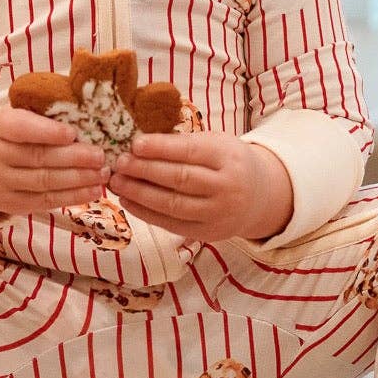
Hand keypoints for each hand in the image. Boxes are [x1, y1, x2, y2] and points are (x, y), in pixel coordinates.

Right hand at [0, 105, 106, 218]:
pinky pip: (45, 201)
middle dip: (73, 157)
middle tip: (100, 155)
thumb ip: (42, 113)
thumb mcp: (17, 115)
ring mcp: (1, 184)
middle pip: (37, 157)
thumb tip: (84, 111)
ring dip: (78, 179)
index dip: (47, 131)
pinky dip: (72, 197)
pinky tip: (92, 191)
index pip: (20, 128)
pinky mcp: (11, 205)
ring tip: (102, 174)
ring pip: (44, 182)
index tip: (73, 132)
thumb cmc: (9, 134)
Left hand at [107, 131, 292, 241]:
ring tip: (117, 182)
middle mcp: (227, 187)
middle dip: (145, 170)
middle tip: (119, 163)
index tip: (134, 144)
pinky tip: (128, 201)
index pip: (190, 152)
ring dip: (140, 194)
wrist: (260, 197)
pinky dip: (146, 213)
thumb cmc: (228, 163)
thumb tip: (139, 143)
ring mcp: (218, 214)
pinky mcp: (208, 234)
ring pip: (173, 205)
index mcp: (228, 157)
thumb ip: (184, 143)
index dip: (161, 148)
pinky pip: (171, 224)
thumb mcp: (216, 143)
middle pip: (180, 179)